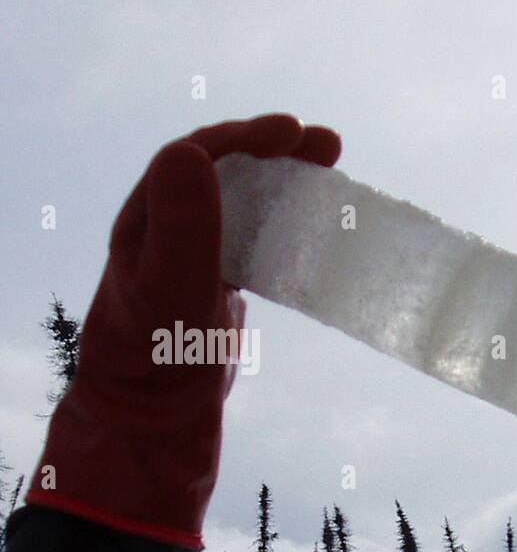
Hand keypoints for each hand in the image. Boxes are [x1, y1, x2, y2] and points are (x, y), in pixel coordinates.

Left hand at [27, 115, 341, 550]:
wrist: (156, 418)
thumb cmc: (157, 355)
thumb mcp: (169, 288)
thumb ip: (183, 225)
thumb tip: (195, 152)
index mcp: (149, 218)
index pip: (199, 156)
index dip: (247, 137)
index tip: (294, 134)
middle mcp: (171, 228)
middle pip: (227, 170)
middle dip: (277, 150)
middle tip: (331, 147)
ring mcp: (197, 255)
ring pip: (245, 201)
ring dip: (287, 182)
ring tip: (331, 174)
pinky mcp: (221, 284)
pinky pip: (256, 238)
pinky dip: (287, 224)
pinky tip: (315, 230)